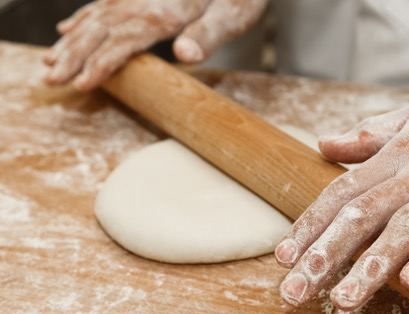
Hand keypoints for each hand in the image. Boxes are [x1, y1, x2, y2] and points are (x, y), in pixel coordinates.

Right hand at [43, 0, 267, 89]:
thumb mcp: (233, 14)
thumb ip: (208, 34)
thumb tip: (185, 54)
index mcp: (164, 12)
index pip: (123, 40)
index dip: (100, 64)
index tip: (81, 85)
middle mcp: (143, 1)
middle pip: (99, 29)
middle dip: (73, 56)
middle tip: (49, 79)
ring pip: (94, 18)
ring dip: (71, 42)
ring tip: (49, 62)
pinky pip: (102, 5)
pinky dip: (82, 18)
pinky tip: (68, 29)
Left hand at [275, 64, 408, 310]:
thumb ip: (372, 133)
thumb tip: (324, 144)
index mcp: (401, 150)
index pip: (344, 191)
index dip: (310, 226)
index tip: (283, 258)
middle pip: (364, 213)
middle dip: (325, 255)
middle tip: (294, 292)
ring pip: (408, 225)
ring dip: (373, 265)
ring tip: (343, 300)